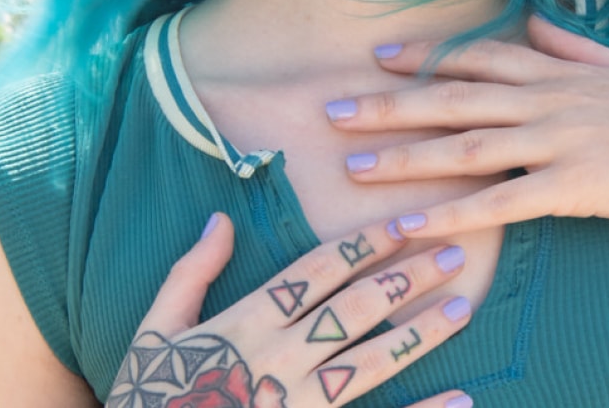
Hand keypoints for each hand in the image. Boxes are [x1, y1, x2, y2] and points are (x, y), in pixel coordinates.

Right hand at [109, 214, 473, 407]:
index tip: (403, 223)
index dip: (362, 245)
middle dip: (406, 278)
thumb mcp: (153, 330)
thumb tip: (221, 219)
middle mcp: (275, 360)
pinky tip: (461, 398)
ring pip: (369, 362)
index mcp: (243, 323)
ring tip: (462, 307)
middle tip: (455, 252)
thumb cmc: (146, 396)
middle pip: (352, 309)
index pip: (315, 272)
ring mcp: (292, 403)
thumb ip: (191, 274)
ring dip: (419, 333)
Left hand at [327, 16, 608, 239]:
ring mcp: (563, 141)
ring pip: (467, 148)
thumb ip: (575, 45)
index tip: (376, 56)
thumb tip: (538, 20)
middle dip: (389, 104)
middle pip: (456, 99)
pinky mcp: (576, 188)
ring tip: (352, 171)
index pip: (482, 56)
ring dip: (404, 160)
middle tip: (331, 110)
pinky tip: (410, 227)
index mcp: (563, 70)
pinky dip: (450, 215)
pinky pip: (500, 204)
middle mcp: (554, 99)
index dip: (426, 56)